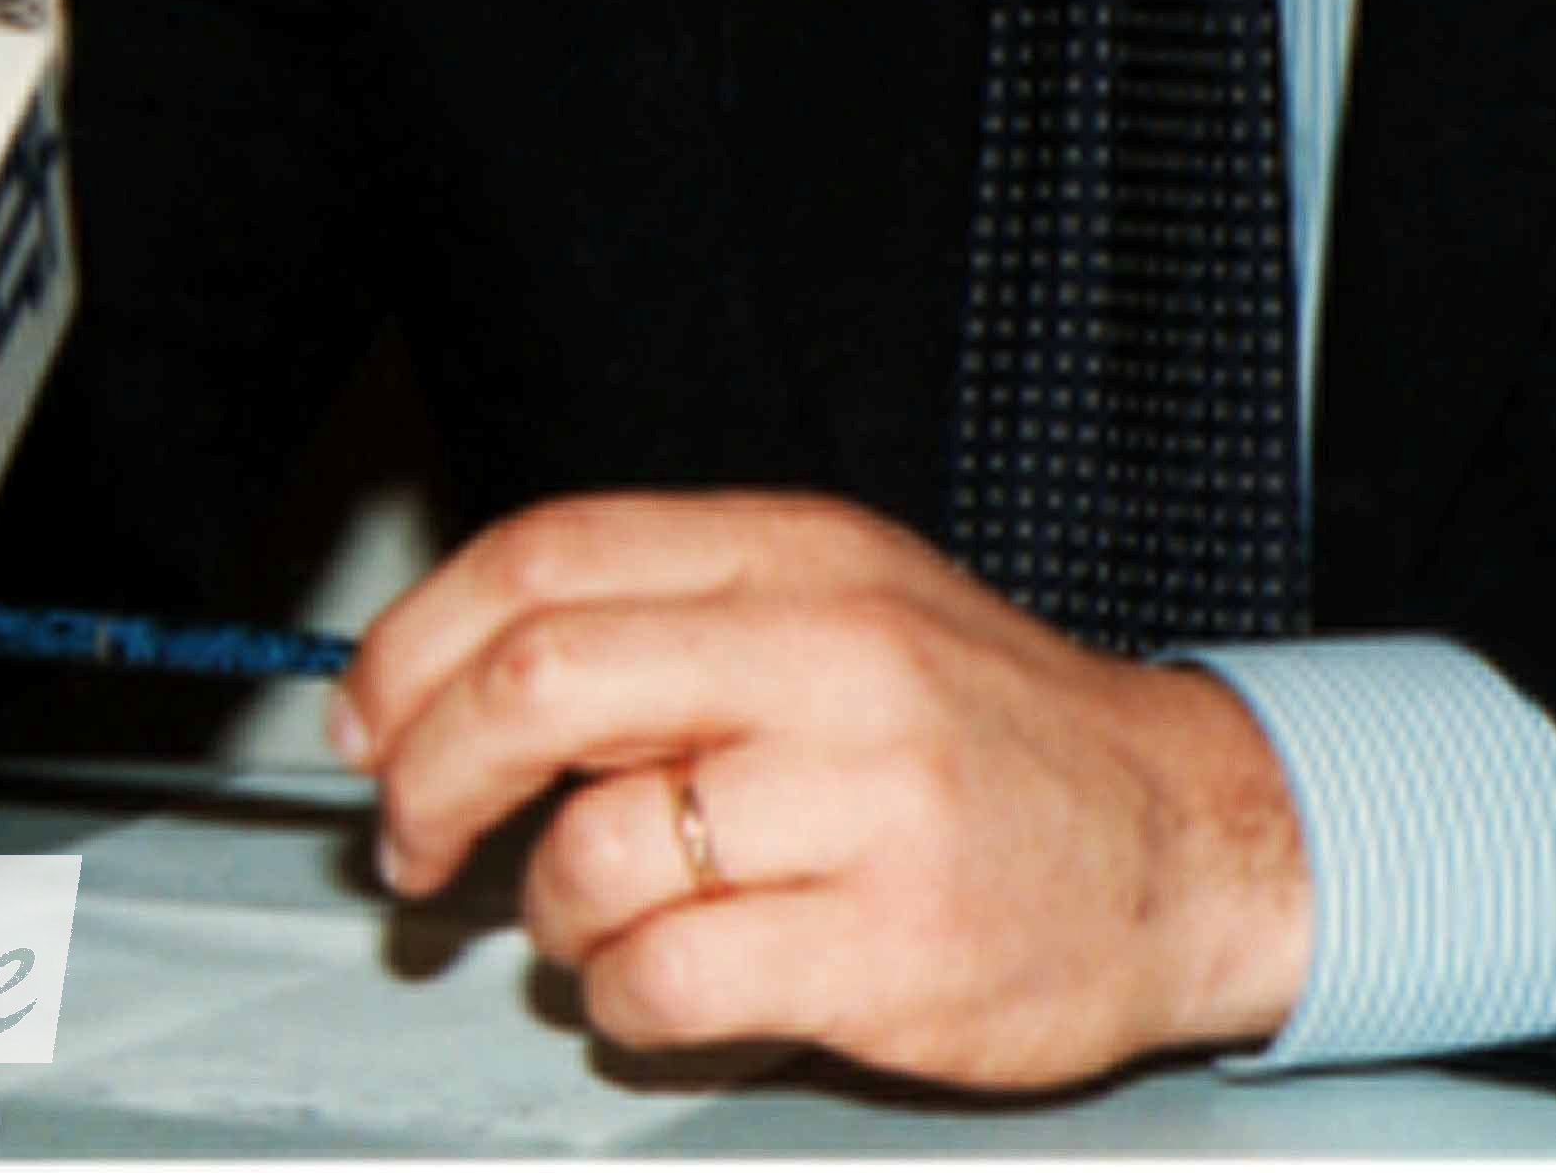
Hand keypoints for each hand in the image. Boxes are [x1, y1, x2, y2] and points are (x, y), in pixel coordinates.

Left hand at [336, 493, 1308, 1088]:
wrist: (1184, 837)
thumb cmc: (991, 737)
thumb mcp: (846, 610)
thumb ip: (673, 622)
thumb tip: (451, 679)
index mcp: (803, 561)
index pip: (548, 557)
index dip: (414, 643)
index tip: (372, 721)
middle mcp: (832, 659)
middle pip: (536, 682)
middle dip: (427, 776)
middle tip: (416, 840)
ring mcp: (863, 804)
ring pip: (589, 853)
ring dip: (549, 914)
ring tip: (606, 920)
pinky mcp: (883, 945)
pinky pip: (661, 979)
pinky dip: (625, 999)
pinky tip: (676, 979)